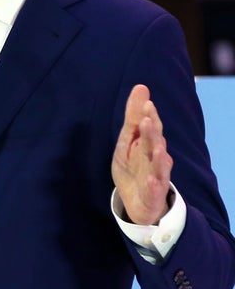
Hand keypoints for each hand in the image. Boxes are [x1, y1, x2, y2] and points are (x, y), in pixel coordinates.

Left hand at [112, 84, 172, 224]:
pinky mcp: (152, 195)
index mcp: (148, 144)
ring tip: (158, 147)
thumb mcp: (128, 140)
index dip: (149, 116)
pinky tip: (152, 180)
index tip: (147, 104)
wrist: (138, 201)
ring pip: (160, 167)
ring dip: (159, 158)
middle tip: (149, 120)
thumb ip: (134, 116)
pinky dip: (154, 185)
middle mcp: (154, 159)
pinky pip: (154, 191)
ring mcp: (155, 178)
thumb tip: (141, 86)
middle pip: (155, 144)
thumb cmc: (134, 165)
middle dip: (153, 133)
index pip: (151, 128)